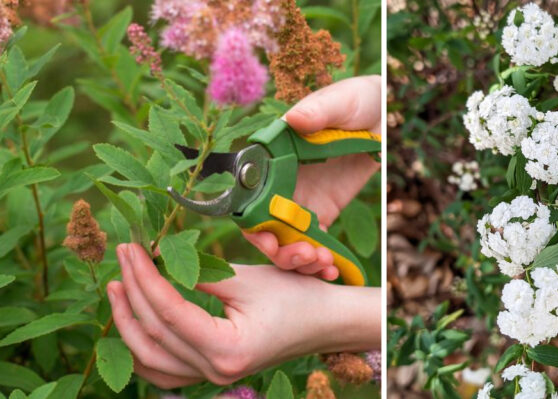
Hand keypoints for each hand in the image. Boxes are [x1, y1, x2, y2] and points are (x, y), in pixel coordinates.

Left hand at [107, 243, 379, 387]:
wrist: (325, 322)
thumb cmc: (296, 296)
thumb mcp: (246, 279)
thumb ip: (199, 274)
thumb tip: (155, 259)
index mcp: (227, 348)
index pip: (169, 312)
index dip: (144, 277)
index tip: (131, 248)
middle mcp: (216, 372)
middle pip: (154, 334)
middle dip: (132, 291)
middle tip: (122, 256)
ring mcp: (212, 378)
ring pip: (150, 360)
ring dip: (128, 321)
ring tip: (116, 287)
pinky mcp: (211, 374)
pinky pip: (163, 371)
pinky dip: (142, 348)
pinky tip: (132, 322)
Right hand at [243, 75, 380, 279]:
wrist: (384, 115)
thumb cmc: (355, 100)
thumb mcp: (340, 101)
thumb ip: (318, 110)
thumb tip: (294, 119)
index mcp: (272, 157)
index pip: (247, 194)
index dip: (251, 220)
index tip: (266, 236)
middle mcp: (279, 183)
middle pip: (263, 228)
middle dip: (277, 249)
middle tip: (303, 255)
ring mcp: (300, 202)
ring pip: (286, 243)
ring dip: (299, 261)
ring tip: (322, 263)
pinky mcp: (323, 214)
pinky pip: (314, 245)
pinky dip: (319, 262)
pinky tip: (333, 270)